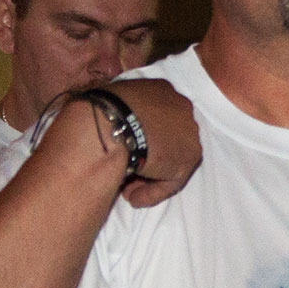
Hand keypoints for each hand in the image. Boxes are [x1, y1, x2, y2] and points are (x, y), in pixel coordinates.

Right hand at [102, 78, 200, 208]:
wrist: (108, 123)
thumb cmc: (99, 110)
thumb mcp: (112, 102)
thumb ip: (122, 113)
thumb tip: (117, 132)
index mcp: (162, 89)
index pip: (158, 117)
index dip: (142, 136)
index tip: (125, 149)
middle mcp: (182, 108)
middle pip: (167, 139)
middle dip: (149, 157)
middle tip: (127, 173)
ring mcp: (188, 134)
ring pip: (170, 160)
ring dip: (149, 177)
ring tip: (127, 191)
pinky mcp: (186, 160)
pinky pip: (170, 181)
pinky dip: (152, 192)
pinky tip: (133, 198)